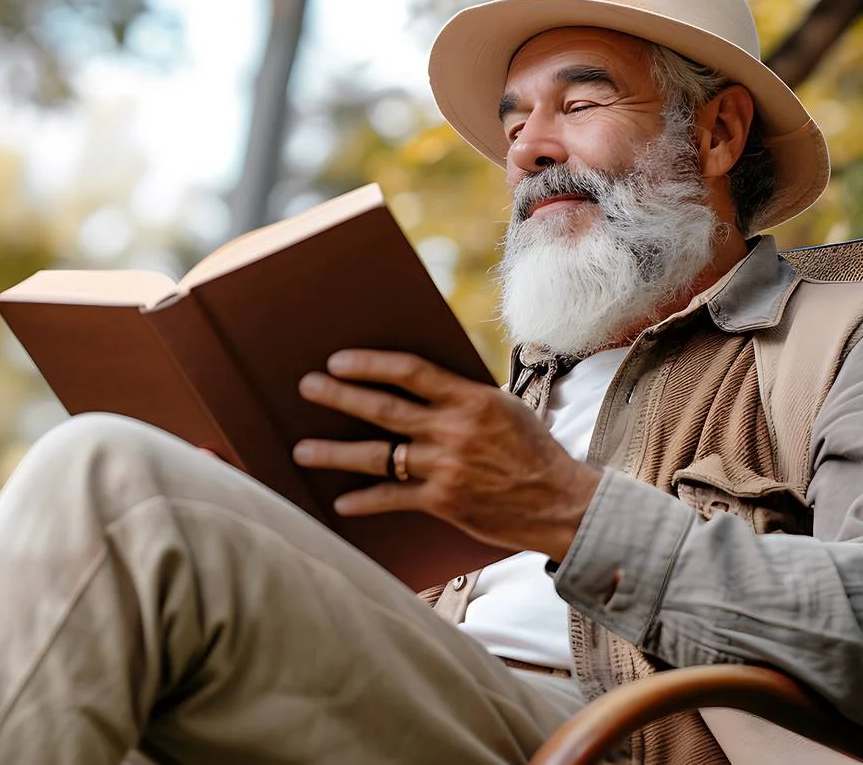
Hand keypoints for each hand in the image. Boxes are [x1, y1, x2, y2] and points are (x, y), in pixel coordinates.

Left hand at [292, 349, 602, 560]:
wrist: (559, 503)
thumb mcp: (503, 407)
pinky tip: (340, 501)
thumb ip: (459, 396)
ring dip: (335, 452)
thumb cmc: (531, 450)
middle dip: (340, 396)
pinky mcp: (443, 501)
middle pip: (384, 409)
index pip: (410, 371)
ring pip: (378, 455)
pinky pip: (393, 498)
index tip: (338, 360)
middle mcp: (453, 430)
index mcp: (470, 398)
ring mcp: (446, 467)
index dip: (370, 363)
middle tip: (307, 387)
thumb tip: (411, 382)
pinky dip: (364, 500)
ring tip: (302, 450)